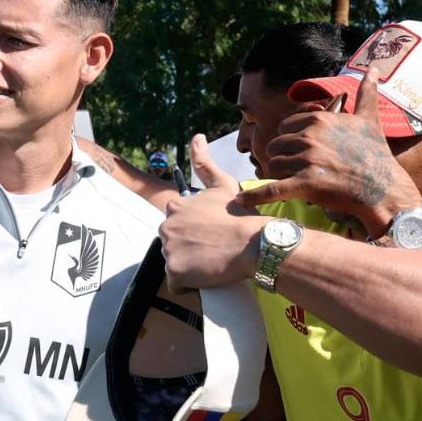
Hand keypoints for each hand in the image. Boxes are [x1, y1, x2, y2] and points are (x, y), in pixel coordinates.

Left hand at [159, 134, 262, 289]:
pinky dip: (188, 284)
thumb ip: (205, 162)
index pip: (176, 225)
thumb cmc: (242, 215)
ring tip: (213, 262)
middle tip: (214, 250)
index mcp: (175, 207)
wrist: (255, 243)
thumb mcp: (222, 184)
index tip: (211, 235)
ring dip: (190, 266)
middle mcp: (167, 227)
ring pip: (176, 263)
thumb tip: (196, 136)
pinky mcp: (175, 272)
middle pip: (173, 244)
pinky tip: (206, 277)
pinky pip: (176, 283)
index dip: (194, 232)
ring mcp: (169, 250)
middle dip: (190, 249)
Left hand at [236, 69, 420, 236]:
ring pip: (273, 165)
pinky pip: (272, 189)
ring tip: (295, 181)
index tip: (303, 150)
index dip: (291, 140)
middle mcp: (310, 137)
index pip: (285, 127)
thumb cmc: (376, 154)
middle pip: (275, 146)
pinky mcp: (305, 184)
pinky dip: (255, 196)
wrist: (384, 189)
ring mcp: (307, 160)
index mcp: (318, 119)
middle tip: (298, 168)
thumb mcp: (369, 119)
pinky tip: (240, 200)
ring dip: (280, 175)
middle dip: (283, 157)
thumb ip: (366, 93)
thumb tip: (374, 69)